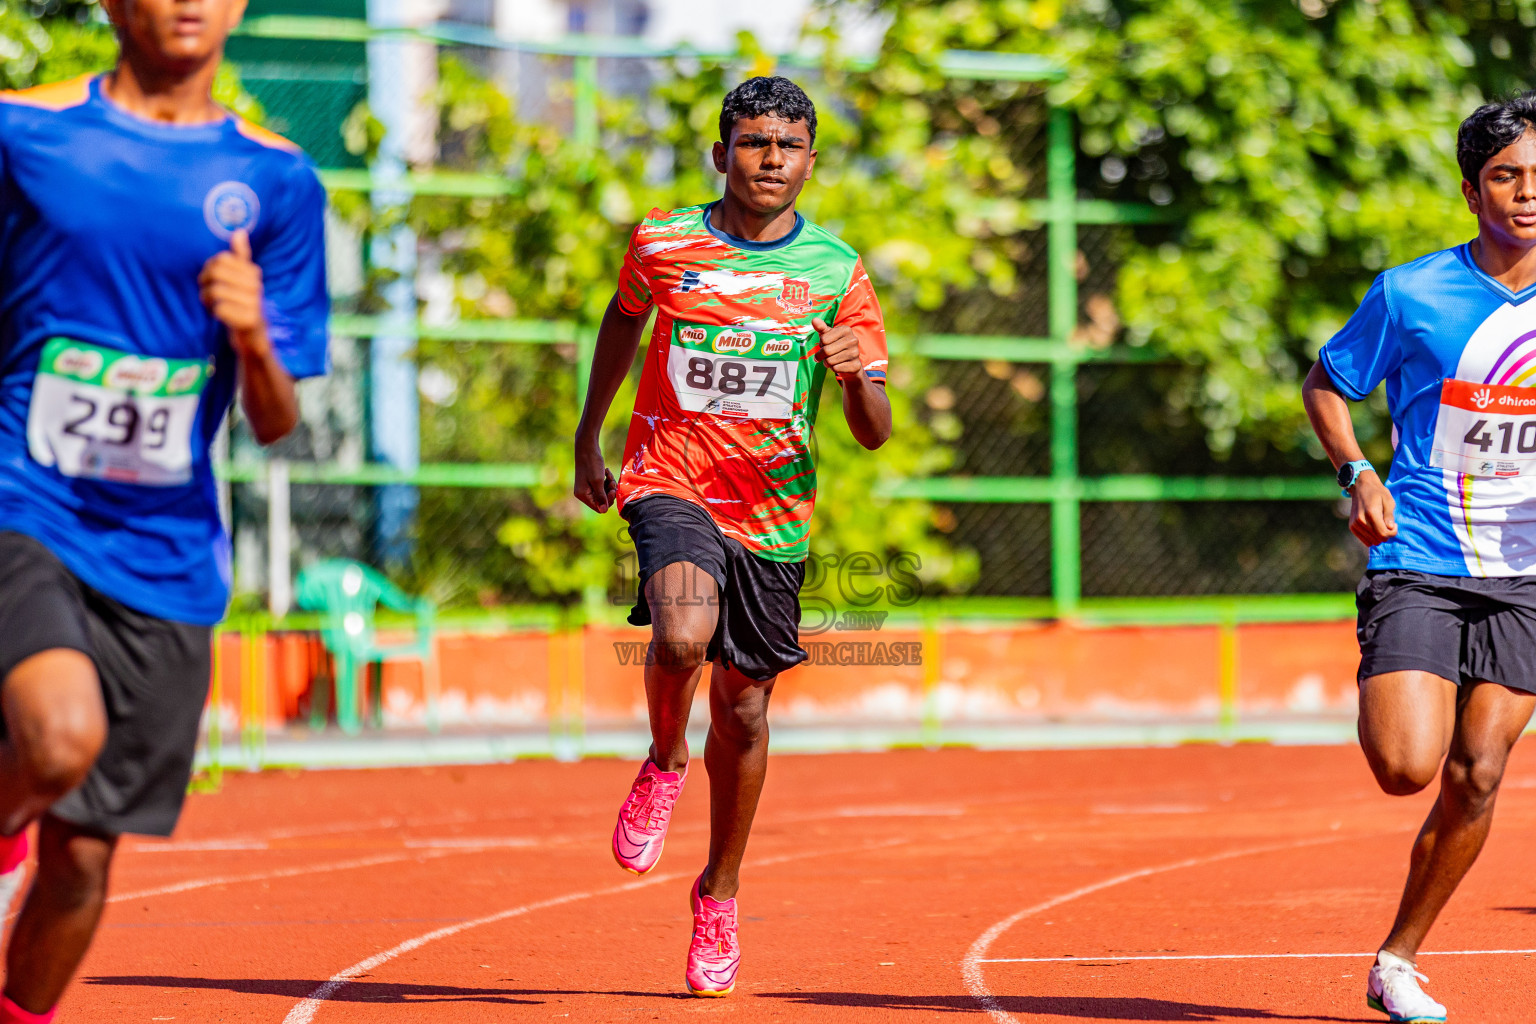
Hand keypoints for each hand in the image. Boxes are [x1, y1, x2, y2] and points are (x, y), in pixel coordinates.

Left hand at [200, 229, 267, 355]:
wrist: (254, 337)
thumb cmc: (243, 304)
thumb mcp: (242, 279)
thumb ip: (241, 256)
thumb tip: (239, 232)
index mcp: (253, 273)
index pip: (221, 259)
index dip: (209, 268)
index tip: (211, 279)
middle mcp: (256, 286)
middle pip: (216, 272)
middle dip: (205, 282)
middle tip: (207, 293)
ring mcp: (255, 304)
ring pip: (215, 290)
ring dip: (207, 299)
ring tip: (212, 305)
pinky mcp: (250, 320)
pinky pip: (220, 308)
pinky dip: (215, 312)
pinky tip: (219, 316)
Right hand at [574, 435, 617, 512]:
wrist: (587, 447)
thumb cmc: (592, 464)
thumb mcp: (598, 482)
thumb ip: (601, 497)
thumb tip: (604, 511)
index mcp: (582, 495)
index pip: (598, 507)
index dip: (607, 501)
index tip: (612, 491)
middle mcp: (583, 493)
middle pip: (601, 501)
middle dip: (609, 493)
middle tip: (612, 483)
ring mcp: (586, 487)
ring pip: (603, 493)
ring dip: (609, 485)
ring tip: (609, 475)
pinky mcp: (590, 481)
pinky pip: (602, 486)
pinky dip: (606, 480)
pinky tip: (607, 472)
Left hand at [811, 317, 862, 378]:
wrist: (850, 363)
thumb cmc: (836, 346)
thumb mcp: (827, 335)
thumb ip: (821, 328)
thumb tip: (814, 320)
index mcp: (846, 330)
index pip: (823, 339)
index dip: (821, 344)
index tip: (825, 345)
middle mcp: (853, 340)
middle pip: (826, 350)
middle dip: (821, 355)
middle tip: (824, 355)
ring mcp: (856, 353)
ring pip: (830, 361)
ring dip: (827, 363)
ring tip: (832, 360)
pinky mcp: (856, 366)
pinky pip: (836, 369)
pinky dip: (833, 369)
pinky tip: (838, 365)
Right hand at [1349, 473, 1396, 546]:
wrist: (1360, 486)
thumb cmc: (1377, 493)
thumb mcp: (1388, 501)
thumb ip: (1389, 516)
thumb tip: (1391, 528)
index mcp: (1371, 513)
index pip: (1383, 534)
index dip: (1392, 532)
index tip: (1395, 524)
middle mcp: (1360, 520)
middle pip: (1378, 540)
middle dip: (1386, 534)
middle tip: (1387, 523)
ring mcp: (1354, 524)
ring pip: (1371, 542)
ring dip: (1378, 536)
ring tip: (1380, 525)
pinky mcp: (1352, 527)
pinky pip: (1365, 540)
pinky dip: (1371, 537)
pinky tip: (1374, 527)